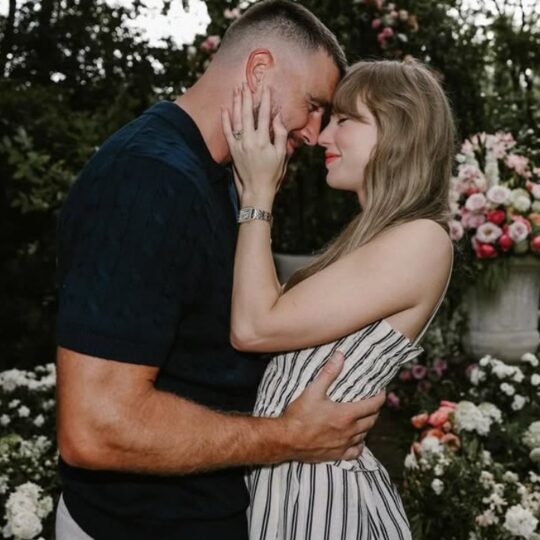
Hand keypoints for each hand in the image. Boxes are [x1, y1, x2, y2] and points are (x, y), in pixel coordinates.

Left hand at [221, 83, 287, 206]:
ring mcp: (239, 145)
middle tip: (246, 83)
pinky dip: (225, 119)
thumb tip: (277, 117)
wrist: (256, 191)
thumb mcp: (281, 155)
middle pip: (248, 113)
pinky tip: (224, 108)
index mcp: (263, 141)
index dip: (265, 100)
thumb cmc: (272, 175)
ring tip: (237, 90)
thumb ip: (280, 135)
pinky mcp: (233, 150)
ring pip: (236, 119)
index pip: (264, 115)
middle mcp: (249, 141)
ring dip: (236, 103)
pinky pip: (227, 132)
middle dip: (247, 97)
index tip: (266, 87)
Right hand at [281, 351, 385, 461]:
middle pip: (371, 420)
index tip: (381, 391)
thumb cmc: (299, 415)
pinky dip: (359, 445)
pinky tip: (356, 440)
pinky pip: (355, 452)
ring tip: (364, 417)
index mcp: (346, 415)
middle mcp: (349, 431)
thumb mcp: (313, 390)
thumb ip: (329, 373)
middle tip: (372, 402)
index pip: (373, 405)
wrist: (286, 440)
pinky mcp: (337, 455)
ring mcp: (344, 444)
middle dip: (374, 410)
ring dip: (367, 425)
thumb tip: (340, 356)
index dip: (380, 397)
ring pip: (365, 435)